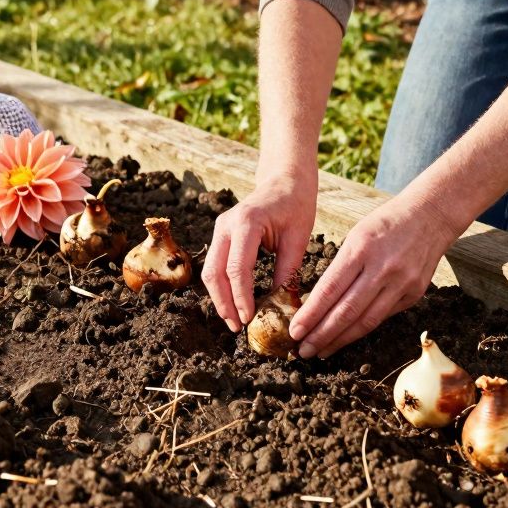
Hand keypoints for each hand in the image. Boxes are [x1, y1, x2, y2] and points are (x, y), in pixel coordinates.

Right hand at [201, 170, 317, 332]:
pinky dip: (221, 286)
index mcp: (247, 223)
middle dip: (224, 303)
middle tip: (237, 327)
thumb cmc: (296, 205)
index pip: (237, 269)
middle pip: (214, 272)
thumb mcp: (298, 239)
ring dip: (219, 298)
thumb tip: (283, 308)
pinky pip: (215, 264)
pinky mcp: (221, 234)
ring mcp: (220, 229)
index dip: (241, 297)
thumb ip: (288, 272)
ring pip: (209, 271)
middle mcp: (226, 225)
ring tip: (234, 320)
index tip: (249, 319)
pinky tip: (233, 303)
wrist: (285, 180)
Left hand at [288, 190, 461, 358]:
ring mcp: (402, 283)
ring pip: (366, 321)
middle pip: (347, 311)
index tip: (294, 331)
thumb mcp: (356, 235)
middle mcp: (383, 269)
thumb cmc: (386, 223)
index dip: (311, 314)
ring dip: (341, 340)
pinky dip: (362, 328)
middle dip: (321, 335)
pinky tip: (347, 337)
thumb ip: (341, 267)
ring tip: (321, 351)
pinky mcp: (414, 293)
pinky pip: (383, 316)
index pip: (330, 289)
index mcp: (361, 249)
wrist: (431, 215)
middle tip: (303, 350)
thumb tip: (318, 302)